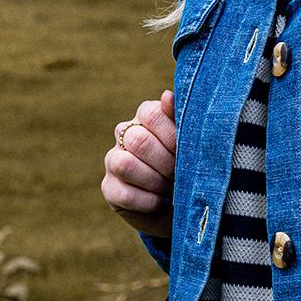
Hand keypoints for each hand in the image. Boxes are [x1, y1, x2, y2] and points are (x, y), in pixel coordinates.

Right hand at [102, 89, 175, 239]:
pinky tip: (161, 201)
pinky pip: (123, 193)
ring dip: (155, 181)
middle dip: (166, 162)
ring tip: (171, 188)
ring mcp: (113, 159)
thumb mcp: (192, 142)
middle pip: (138, 141)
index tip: (188, 151)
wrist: (183, 203)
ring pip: (125, 165)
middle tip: (181, 174)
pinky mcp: (108, 187)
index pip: (151, 114)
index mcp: (146, 115)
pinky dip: (148, 201)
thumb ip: (182, 118)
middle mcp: (125, 133)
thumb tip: (167, 96)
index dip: (171, 135)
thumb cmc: (190, 165)